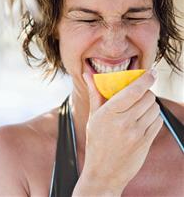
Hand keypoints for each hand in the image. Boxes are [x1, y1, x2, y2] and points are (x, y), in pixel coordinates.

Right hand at [75, 69, 162, 195]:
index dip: (145, 79)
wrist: (103, 173)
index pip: (134, 90)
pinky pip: (158, 122)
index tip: (151, 72)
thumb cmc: (96, 142)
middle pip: (148, 97)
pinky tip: (144, 120)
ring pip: (155, 109)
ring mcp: (136, 134)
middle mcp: (124, 122)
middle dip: (147, 92)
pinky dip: (154, 117)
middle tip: (141, 94)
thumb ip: (94, 93)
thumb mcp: (93, 117)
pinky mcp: (145, 143)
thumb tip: (88, 73)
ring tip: (141, 109)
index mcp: (109, 113)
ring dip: (151, 105)